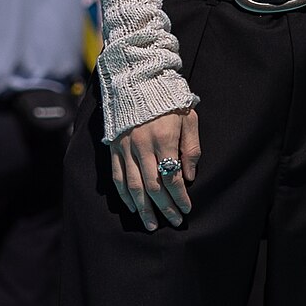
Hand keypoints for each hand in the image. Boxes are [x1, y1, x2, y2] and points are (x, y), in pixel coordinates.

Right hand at [110, 108, 200, 230]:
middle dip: (164, 207)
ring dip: (143, 208)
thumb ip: (191, 148)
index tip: (187, 209)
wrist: (138, 81)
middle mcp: (142, 146)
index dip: (180, 196)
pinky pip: (117, 177)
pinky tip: (133, 207)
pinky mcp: (114, 148)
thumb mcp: (189, 119)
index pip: (172, 177)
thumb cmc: (169, 100)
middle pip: (152, 186)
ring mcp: (125, 148)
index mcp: (163, 139)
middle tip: (174, 222)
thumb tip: (189, 177)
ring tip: (151, 224)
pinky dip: (124, 195)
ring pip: (133, 186)